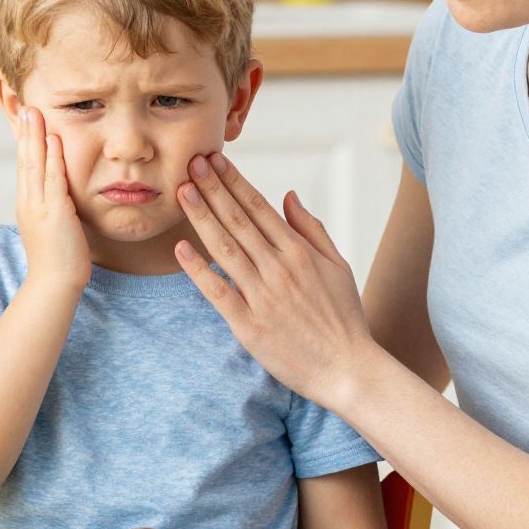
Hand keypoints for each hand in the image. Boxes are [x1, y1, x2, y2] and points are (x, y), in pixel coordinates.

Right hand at [15, 105, 91, 295]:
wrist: (54, 284)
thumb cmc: (59, 261)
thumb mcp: (52, 228)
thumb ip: (53, 208)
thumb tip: (59, 196)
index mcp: (27, 206)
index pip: (25, 168)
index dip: (25, 143)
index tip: (27, 121)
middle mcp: (28, 203)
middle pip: (25, 161)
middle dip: (25, 133)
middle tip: (26, 107)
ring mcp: (39, 208)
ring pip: (35, 166)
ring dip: (35, 137)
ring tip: (35, 113)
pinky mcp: (53, 214)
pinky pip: (53, 180)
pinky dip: (52, 159)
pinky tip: (54, 140)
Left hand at [175, 151, 375, 409]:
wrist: (347, 369)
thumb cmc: (344, 318)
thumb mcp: (338, 266)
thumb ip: (311, 229)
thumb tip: (288, 195)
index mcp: (299, 251)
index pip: (259, 207)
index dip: (234, 181)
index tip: (214, 160)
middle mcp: (279, 268)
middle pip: (238, 220)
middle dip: (212, 188)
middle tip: (190, 163)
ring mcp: (262, 296)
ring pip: (225, 248)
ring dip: (201, 217)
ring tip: (182, 192)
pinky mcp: (249, 325)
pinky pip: (218, 292)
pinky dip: (198, 270)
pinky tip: (181, 249)